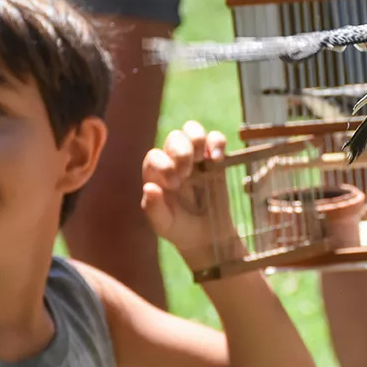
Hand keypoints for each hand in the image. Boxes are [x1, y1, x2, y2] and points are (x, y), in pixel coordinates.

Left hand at [141, 121, 239, 269]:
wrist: (206, 236)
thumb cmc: (179, 229)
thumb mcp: (164, 224)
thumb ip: (154, 209)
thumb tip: (149, 187)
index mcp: (157, 174)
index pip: (154, 156)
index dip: (163, 164)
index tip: (174, 184)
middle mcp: (174, 161)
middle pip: (174, 138)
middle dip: (180, 152)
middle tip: (186, 174)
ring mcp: (195, 159)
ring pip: (192, 131)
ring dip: (196, 139)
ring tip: (200, 159)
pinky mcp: (215, 160)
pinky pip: (216, 139)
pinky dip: (217, 142)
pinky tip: (217, 158)